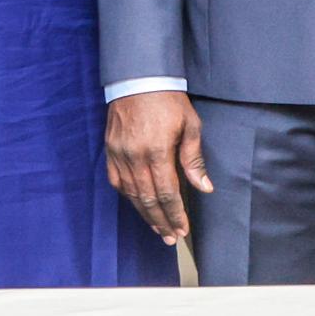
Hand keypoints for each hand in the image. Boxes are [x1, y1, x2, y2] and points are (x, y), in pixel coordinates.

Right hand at [104, 91, 209, 246]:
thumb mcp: (190, 126)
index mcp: (157, 151)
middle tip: (170, 237)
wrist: (138, 78)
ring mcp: (119, 154)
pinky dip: (127, 196)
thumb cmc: (168, 100)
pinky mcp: (110, 149)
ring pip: (132, 193)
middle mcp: (135, 157)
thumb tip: (204, 187)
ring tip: (157, 228)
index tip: (182, 229)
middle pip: (149, 199)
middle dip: (161, 221)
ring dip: (145, 213)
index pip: (167, 193)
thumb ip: (194, 160)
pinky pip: (116, 180)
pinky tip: (138, 205)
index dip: (175, 214)